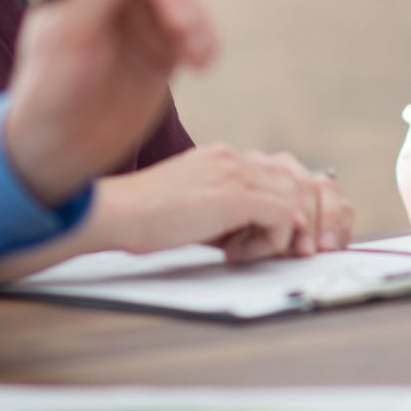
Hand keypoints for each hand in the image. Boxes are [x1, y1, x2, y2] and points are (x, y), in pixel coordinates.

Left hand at [1, 0, 218, 206]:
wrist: (62, 151)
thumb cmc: (50, 91)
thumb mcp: (68, 39)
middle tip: (179, 25)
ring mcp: (140, 17)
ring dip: (196, 18)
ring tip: (196, 56)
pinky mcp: (164, 47)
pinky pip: (195, 30)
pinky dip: (206, 41)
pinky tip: (202, 65)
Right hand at [96, 146, 355, 260]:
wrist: (116, 214)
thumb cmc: (143, 219)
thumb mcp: (194, 210)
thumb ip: (227, 214)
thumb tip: (260, 234)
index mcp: (222, 156)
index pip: (277, 177)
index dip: (282, 212)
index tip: (268, 242)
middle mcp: (232, 156)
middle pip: (294, 184)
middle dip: (294, 223)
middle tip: (278, 253)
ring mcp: (235, 171)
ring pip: (292, 201)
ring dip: (279, 235)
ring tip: (243, 253)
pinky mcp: (235, 194)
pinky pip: (282, 218)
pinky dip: (268, 243)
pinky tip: (232, 254)